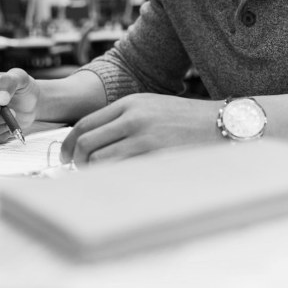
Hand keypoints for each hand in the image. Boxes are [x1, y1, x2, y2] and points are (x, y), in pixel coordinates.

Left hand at [60, 93, 221, 164]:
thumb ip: (125, 120)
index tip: (65, 157)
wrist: (222, 125)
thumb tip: (95, 144)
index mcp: (130, 103)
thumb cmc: (189, 121)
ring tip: (99, 179)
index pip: (85, 124)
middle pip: (86, 143)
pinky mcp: (154, 156)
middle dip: (76, 161)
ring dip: (92, 173)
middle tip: (79, 172)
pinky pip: (120, 171)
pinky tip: (115, 183)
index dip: (68, 144)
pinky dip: (111, 179)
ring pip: (98, 160)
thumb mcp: (153, 108)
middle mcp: (133, 117)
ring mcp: (143, 137)